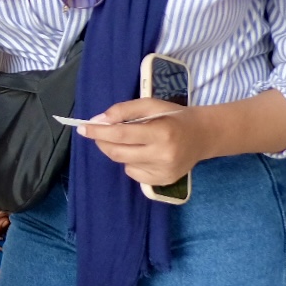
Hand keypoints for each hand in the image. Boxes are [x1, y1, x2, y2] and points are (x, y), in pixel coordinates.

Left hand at [78, 99, 202, 187]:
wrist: (202, 136)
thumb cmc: (173, 116)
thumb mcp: (151, 104)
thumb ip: (124, 110)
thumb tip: (98, 120)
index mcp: (162, 132)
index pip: (121, 135)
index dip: (98, 132)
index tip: (82, 128)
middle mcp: (163, 155)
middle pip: (117, 152)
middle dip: (102, 142)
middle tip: (98, 132)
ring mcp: (164, 171)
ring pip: (123, 163)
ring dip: (117, 150)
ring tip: (131, 140)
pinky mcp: (163, 181)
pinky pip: (134, 173)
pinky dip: (130, 161)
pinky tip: (144, 153)